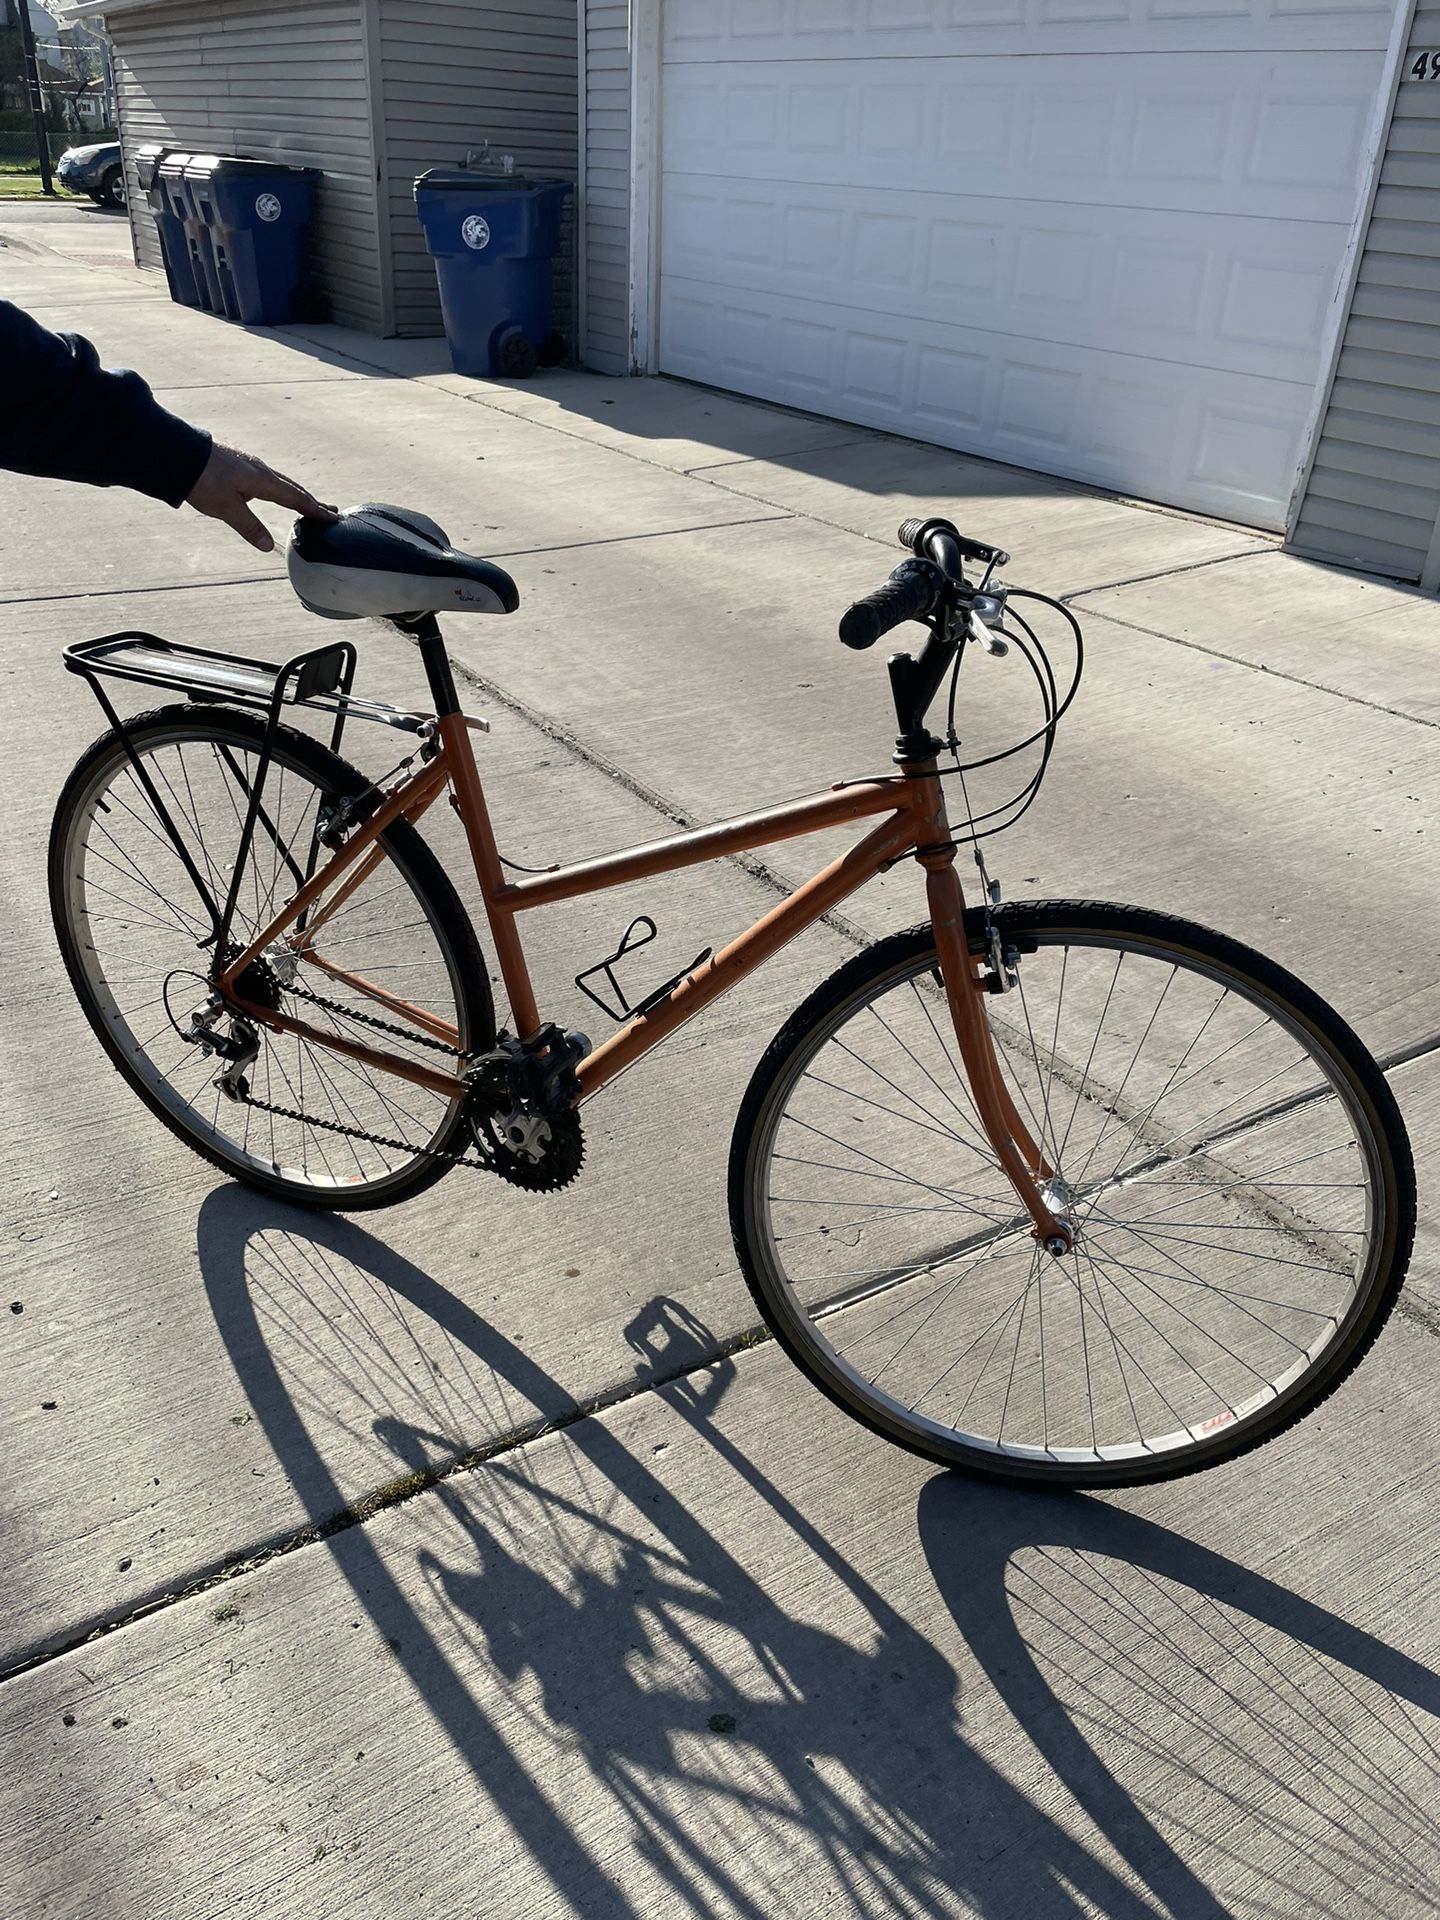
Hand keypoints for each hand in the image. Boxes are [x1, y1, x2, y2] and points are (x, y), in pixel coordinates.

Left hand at [185, 443, 337, 551]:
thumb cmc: (201, 479)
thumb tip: (268, 546)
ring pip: (280, 482)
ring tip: (306, 503)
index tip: (333, 518)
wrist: (176, 452)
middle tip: (330, 511)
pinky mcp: (237, 464)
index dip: (315, 510)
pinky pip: (267, 479)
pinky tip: (271, 492)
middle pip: (293, 488)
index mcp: (262, 480)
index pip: (296, 498)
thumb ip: (249, 527)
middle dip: (312, 501)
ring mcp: (248, 465)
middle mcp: (260, 470)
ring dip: (296, 494)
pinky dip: (279, 488)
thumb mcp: (226, 508)